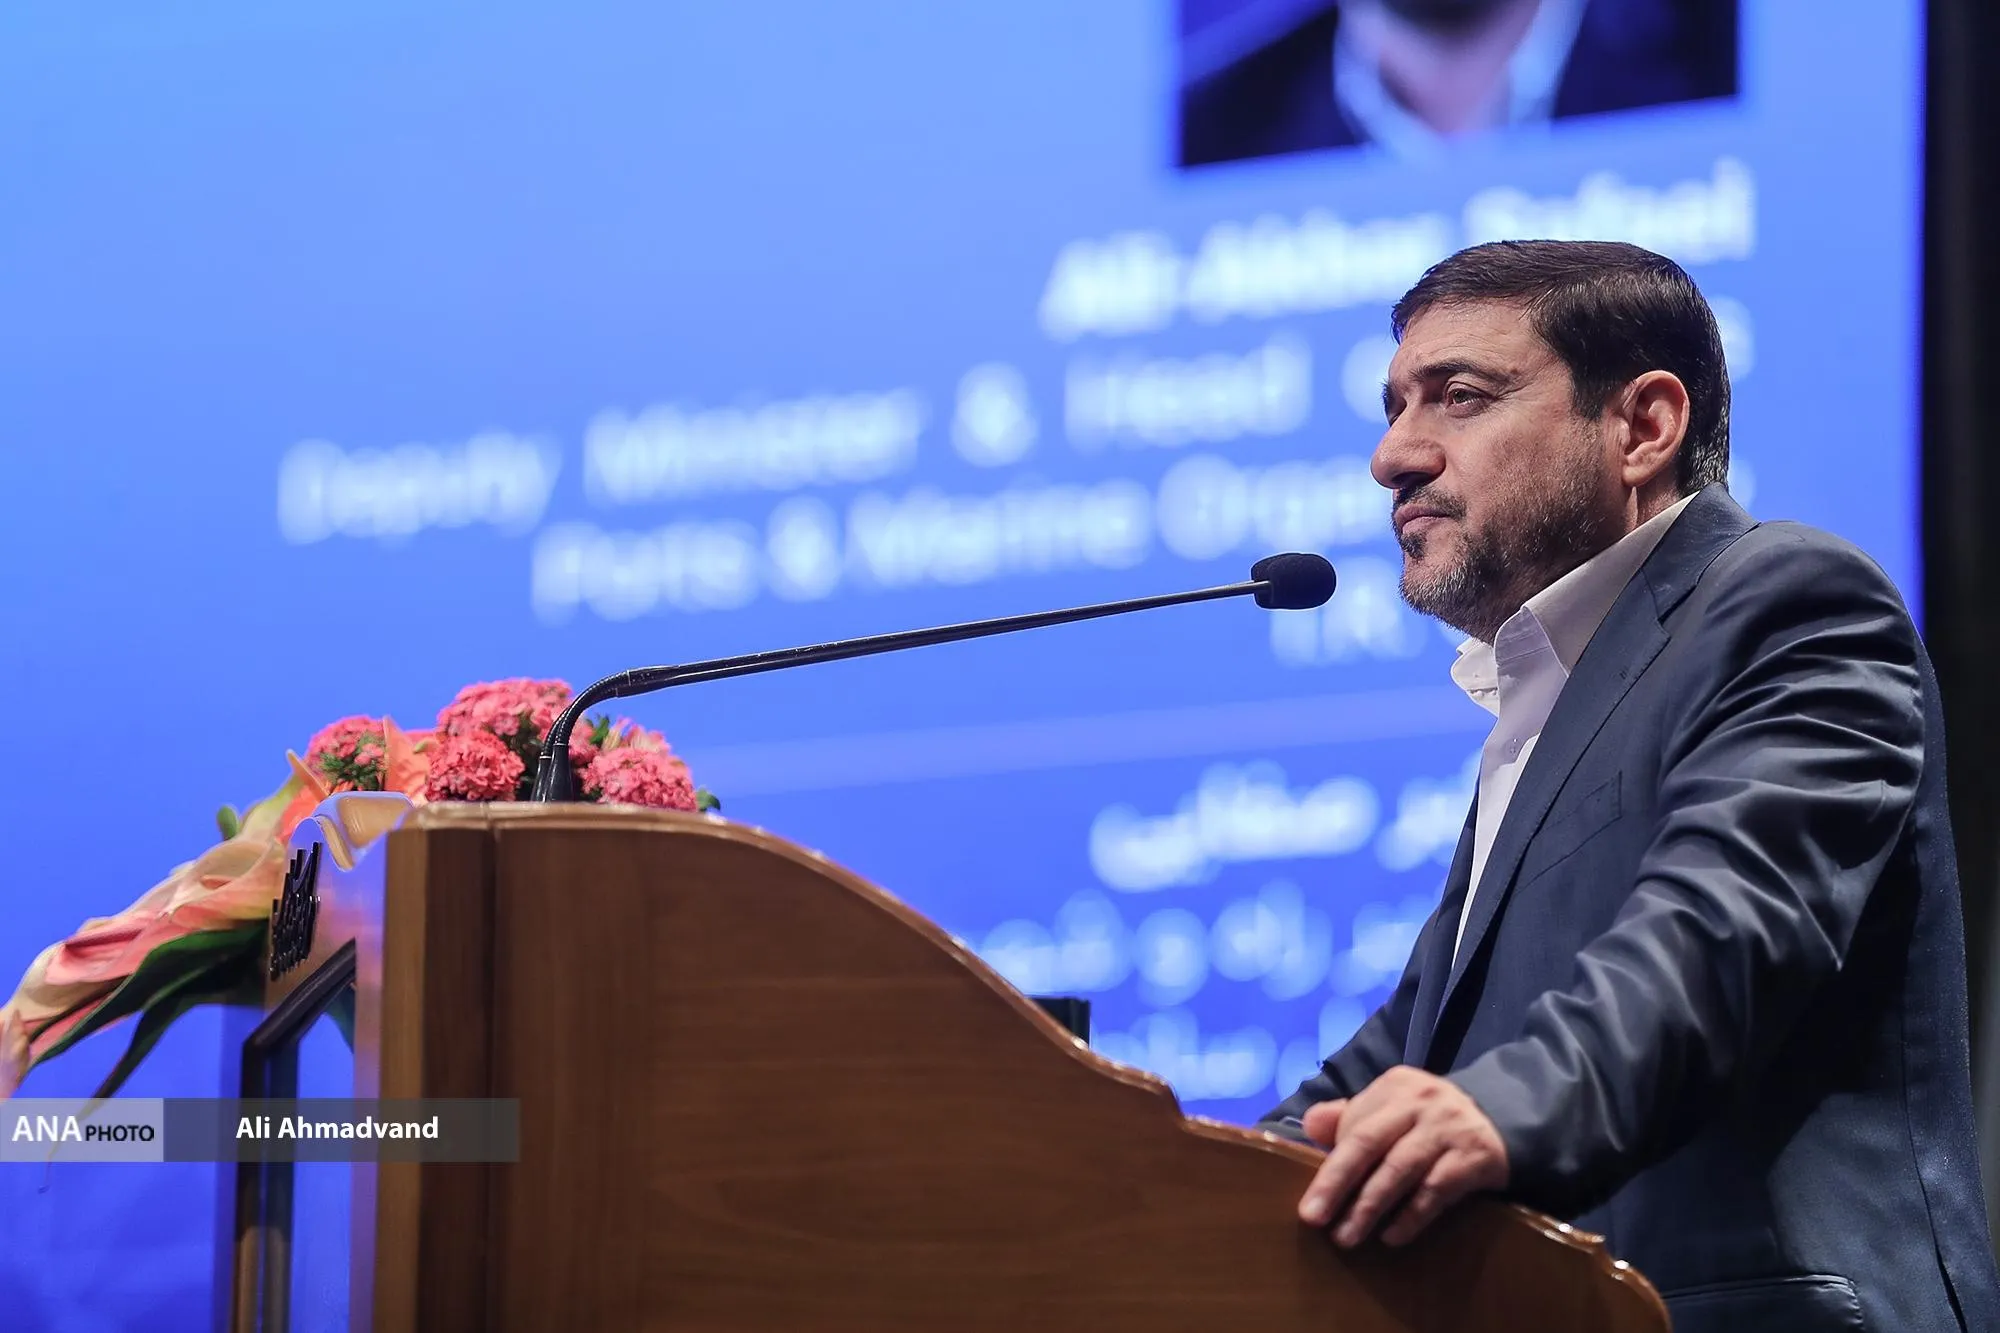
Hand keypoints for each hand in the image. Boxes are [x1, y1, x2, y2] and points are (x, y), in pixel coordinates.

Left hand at [1296, 1065, 1508, 1247]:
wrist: (1501, 1123)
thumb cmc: (1430, 1122)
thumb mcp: (1394, 1109)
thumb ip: (1352, 1117)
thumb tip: (1310, 1125)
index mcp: (1394, 1087)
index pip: (1354, 1126)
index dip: (1331, 1167)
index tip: (1311, 1203)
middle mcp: (1420, 1101)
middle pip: (1369, 1142)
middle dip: (1336, 1182)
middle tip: (1313, 1219)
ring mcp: (1449, 1127)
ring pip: (1400, 1169)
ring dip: (1370, 1206)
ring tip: (1347, 1236)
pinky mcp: (1475, 1155)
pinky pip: (1436, 1190)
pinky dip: (1411, 1216)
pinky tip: (1391, 1236)